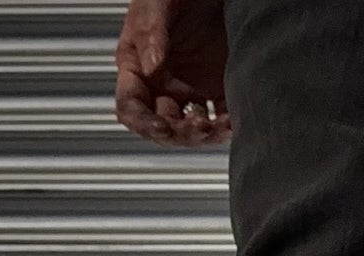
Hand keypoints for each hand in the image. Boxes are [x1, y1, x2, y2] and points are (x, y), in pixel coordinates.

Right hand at [115, 0, 230, 146]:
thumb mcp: (156, 4)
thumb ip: (150, 34)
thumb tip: (151, 68)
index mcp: (137, 67)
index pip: (131, 106)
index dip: (144, 123)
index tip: (161, 127)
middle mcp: (162, 84)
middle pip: (165, 125)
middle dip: (180, 133)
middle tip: (198, 128)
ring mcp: (190, 89)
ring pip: (192, 128)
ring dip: (204, 135)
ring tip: (218, 128)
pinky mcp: (217, 88)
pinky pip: (220, 117)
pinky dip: (226, 126)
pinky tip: (232, 123)